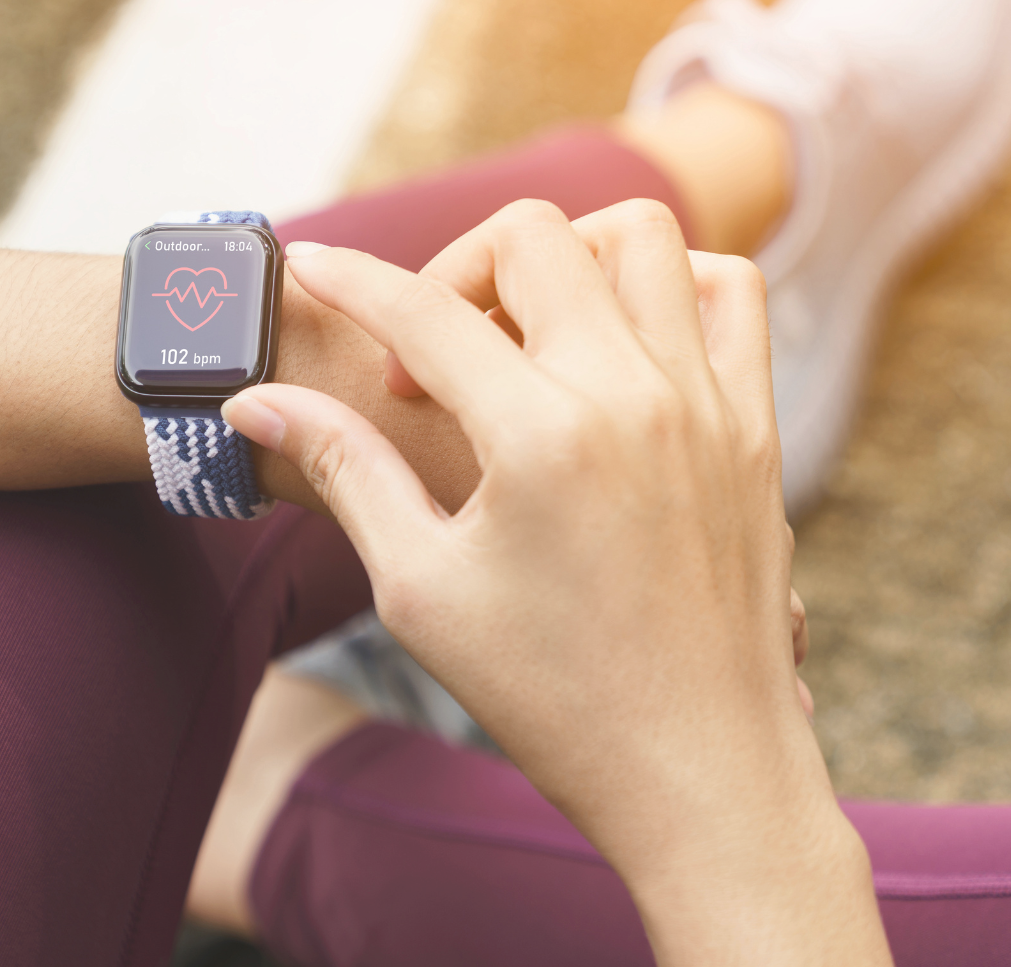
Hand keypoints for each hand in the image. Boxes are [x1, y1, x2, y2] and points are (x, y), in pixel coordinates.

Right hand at [222, 199, 885, 965]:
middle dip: (452, 268)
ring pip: (642, 236)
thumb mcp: (421, 589)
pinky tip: (621, 344)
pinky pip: (732, 292)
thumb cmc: (550, 697)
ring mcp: (709, 401)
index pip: (424, 311)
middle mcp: (634, 394)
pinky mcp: (755, 426)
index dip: (349, 280)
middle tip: (426, 362)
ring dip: (565, 256)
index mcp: (541, 437)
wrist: (701, 775)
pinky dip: (672, 283)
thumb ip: (345, 470)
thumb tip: (255, 401)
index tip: (307, 264)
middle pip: (531, 236)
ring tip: (522, 335)